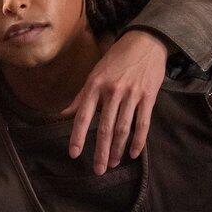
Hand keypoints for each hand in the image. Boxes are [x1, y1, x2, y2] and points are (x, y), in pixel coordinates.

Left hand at [63, 29, 168, 173]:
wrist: (146, 41)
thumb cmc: (116, 59)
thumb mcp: (94, 73)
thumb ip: (81, 96)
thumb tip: (63, 113)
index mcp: (95, 85)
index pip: (83, 115)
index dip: (78, 136)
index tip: (74, 153)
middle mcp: (112, 91)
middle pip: (105, 127)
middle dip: (100, 151)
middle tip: (97, 170)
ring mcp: (132, 94)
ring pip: (123, 128)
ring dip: (117, 149)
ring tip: (112, 164)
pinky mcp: (148, 97)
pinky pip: (143, 123)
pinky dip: (139, 140)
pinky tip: (134, 154)